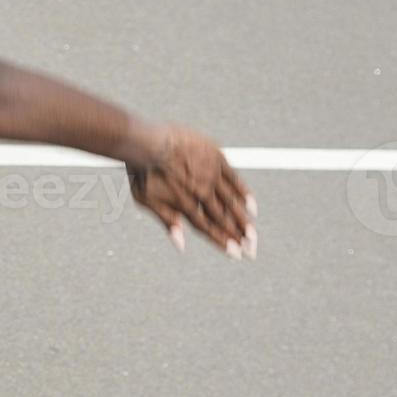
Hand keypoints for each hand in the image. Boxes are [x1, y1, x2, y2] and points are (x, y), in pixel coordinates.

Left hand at [127, 124, 258, 259]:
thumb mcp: (147, 201)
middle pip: (223, 219)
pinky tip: (252, 207)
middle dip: (238, 236)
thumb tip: (181, 245)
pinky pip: (235, 179)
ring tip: (253, 235)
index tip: (236, 254)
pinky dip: (244, 194)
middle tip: (252, 250)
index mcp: (185, 205)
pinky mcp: (216, 159)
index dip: (222, 242)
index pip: (208, 229)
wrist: (147, 142)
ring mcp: (211, 176)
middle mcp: (201, 193)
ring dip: (243, 220)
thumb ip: (168, 222)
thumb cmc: (142, 173)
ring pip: (231, 202)